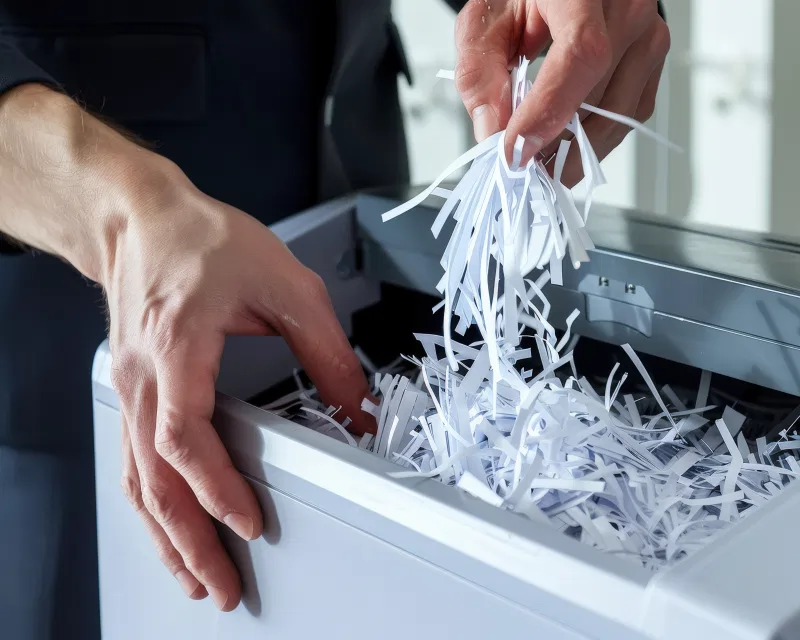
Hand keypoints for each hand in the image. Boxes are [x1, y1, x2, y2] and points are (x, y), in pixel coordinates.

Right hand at [104, 158, 374, 610]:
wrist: (143, 218)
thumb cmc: (204, 240)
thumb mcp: (285, 284)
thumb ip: (327, 351)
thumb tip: (359, 405)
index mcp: (178, 345)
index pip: (183, 436)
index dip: (214, 486)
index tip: (247, 520)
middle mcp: (143, 376)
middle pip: (154, 478)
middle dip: (188, 539)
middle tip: (221, 584)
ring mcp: (129, 387)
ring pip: (138, 480)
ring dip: (166, 534)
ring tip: (195, 575)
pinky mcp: (132, 390)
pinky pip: (133, 461)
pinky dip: (153, 503)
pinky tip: (170, 524)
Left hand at [454, 0, 669, 185]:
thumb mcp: (485, 23)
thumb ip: (480, 74)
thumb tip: (492, 132)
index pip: (580, 55)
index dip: (549, 111)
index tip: (517, 149)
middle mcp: (627, 7)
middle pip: (599, 93)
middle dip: (555, 141)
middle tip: (520, 166)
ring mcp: (647, 33)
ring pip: (619, 113)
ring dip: (578, 150)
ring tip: (540, 166)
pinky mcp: (650, 60)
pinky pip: (629, 113)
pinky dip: (596, 139)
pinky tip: (566, 148)